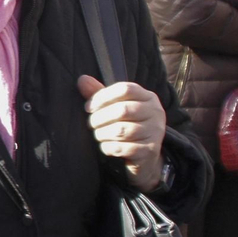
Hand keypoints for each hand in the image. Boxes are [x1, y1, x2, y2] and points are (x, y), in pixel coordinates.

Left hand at [77, 75, 165, 190]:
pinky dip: (108, 148)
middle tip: (91, 124)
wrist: (145, 156)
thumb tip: (82, 79)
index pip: (125, 89)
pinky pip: (123, 148)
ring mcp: (155, 132)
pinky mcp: (150, 151)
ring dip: (102, 133)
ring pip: (121, 130)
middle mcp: (155, 112)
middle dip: (100, 118)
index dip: (102, 97)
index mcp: (148, 97)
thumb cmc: (126, 125)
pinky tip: (106, 147)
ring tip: (98, 135)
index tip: (88, 107)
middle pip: (122, 110)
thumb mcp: (115, 107)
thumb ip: (99, 94)